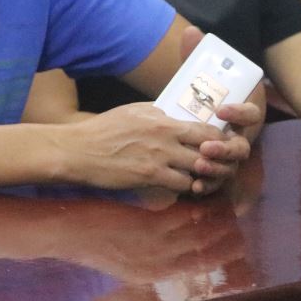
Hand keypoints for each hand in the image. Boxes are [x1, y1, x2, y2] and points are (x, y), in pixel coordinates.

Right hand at [62, 104, 228, 192]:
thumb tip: (175, 116)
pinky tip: (185, 188)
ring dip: (204, 176)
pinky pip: (182, 185)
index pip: (206, 128)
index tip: (221, 145)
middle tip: (220, 166)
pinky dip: (188, 188)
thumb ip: (158, 114)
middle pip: (209, 148)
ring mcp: (159, 157)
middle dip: (219, 159)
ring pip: (199, 169)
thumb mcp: (134, 111)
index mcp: (163, 119)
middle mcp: (166, 137)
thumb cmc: (104, 129)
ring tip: (204, 179)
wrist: (80, 150)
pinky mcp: (150, 176)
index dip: (219, 139)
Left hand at [175, 24, 262, 196]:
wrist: (191, 120)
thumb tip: (192, 32)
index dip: (240, 113)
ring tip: (199, 166)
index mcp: (242, 112)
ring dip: (217, 168)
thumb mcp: (197, 79)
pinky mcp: (219, 172)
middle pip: (243, 146)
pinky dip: (208, 186)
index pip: (251, 113)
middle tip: (206, 146)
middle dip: (226, 148)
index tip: (222, 109)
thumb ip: (195, 57)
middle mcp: (241, 136)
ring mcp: (230, 156)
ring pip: (231, 166)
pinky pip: (218, 184)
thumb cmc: (199, 98)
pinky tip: (193, 187)